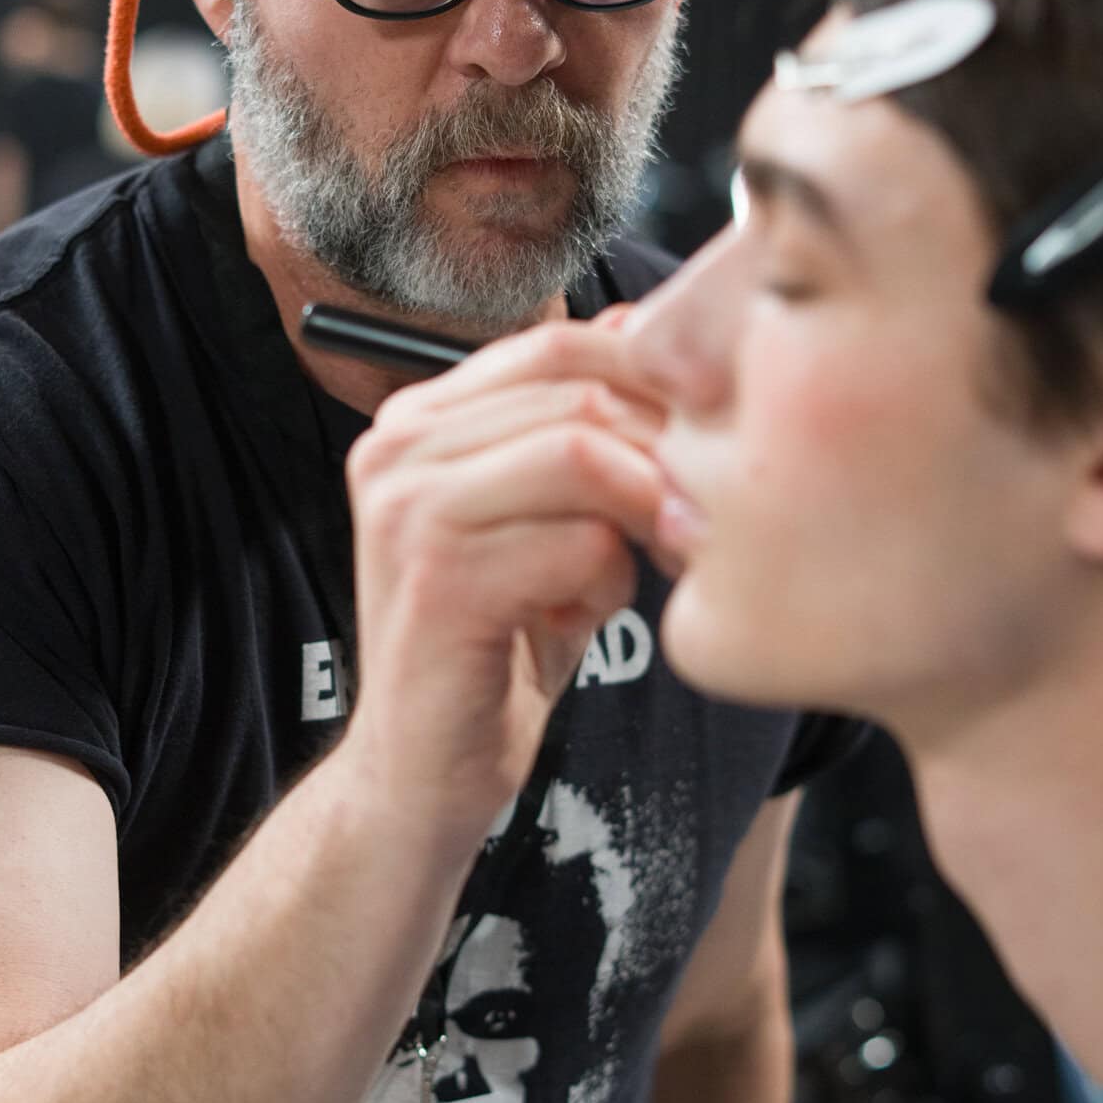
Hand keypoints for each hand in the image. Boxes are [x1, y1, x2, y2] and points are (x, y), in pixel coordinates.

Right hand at [340, 319, 666, 845]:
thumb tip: (640, 328)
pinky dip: (611, 580)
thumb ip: (579, 434)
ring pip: (582, 456)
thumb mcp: (549, 520)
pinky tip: (587, 616)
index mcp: (416, 420)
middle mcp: (396, 448)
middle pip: (576, 392)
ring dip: (643, 513)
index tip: (706, 445)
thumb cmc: (500, 643)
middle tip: (698, 513)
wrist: (423, 774)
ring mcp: (409, 511)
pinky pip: (579, 542)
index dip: (651, 383)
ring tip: (648, 562)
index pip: (557, 344)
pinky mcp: (438, 581)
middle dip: (661, 449)